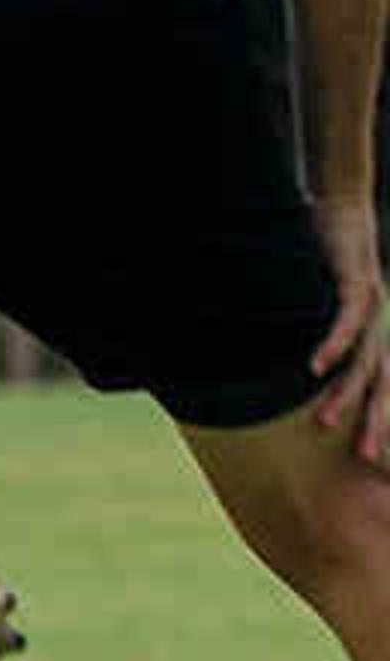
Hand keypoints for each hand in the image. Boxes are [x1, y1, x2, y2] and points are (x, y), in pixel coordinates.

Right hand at [310, 193, 389, 463]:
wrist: (343, 202)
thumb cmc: (325, 249)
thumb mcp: (318, 296)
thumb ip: (308, 324)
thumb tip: (281, 349)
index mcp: (375, 331)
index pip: (382, 383)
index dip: (378, 417)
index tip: (369, 453)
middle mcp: (380, 325)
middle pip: (383, 383)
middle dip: (376, 422)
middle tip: (366, 457)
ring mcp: (373, 307)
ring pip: (365, 361)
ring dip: (345, 393)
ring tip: (324, 420)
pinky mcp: (358, 285)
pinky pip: (346, 324)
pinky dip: (331, 347)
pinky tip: (314, 367)